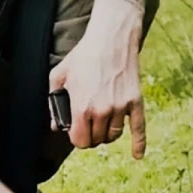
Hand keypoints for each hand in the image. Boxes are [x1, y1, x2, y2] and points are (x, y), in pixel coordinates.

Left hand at [48, 21, 145, 158]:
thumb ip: (53, 102)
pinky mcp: (135, 101)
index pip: (80, 141)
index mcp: (82, 107)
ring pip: (114, 136)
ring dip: (107, 134)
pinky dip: (139, 144)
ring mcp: (120, 107)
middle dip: (91, 137)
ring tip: (103, 125)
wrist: (111, 38)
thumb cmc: (83, 55)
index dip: (77, 138)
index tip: (76, 132)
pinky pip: (139, 128)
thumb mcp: (59, 75)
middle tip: (89, 126)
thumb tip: (56, 125)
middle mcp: (102, 111)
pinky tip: (137, 154)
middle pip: (97, 141)